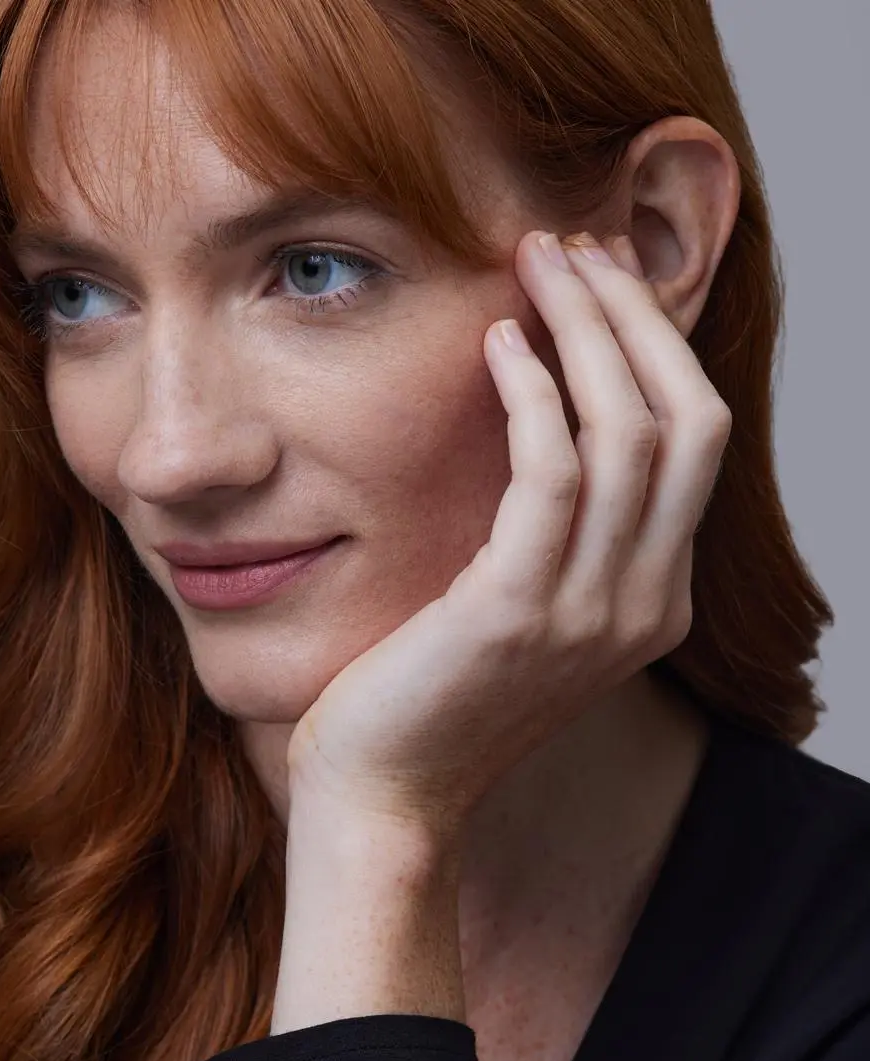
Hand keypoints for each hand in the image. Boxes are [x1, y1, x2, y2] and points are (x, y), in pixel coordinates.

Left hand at [285, 229, 732, 838]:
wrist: (384, 796)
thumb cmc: (428, 696)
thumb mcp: (518, 609)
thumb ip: (556, 533)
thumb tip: (545, 413)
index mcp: (654, 602)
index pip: (695, 442)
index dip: (656, 345)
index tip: (599, 280)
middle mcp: (645, 607)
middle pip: (689, 421)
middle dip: (639, 317)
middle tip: (575, 246)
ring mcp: (592, 615)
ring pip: (632, 432)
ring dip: (590, 330)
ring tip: (536, 264)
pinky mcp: (520, 613)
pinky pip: (554, 473)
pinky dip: (535, 393)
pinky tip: (498, 342)